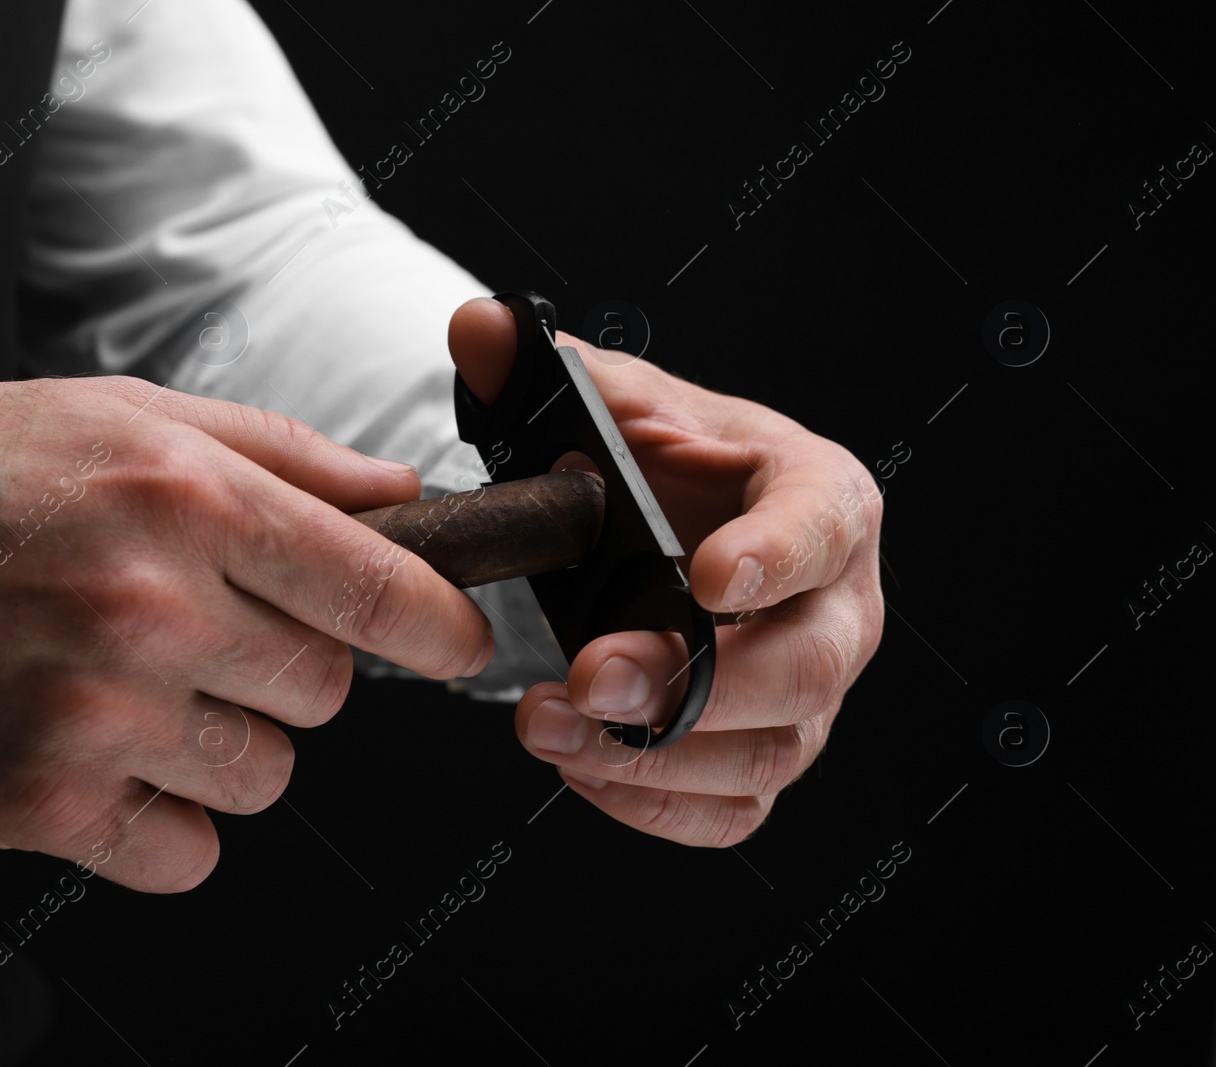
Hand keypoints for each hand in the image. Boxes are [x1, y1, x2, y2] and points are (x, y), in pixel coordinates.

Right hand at [0, 377, 491, 890]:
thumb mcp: (132, 416)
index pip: (377, 590)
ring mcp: (98, 714)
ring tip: (139, 685)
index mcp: (187, 501)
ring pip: (266, 774)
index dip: (441, 625)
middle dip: (289, 667)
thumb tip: (403, 501)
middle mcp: (152, 608)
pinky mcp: (45, 801)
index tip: (458, 642)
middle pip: (328, 691)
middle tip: (207, 633)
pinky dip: (166, 817)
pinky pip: (188, 849)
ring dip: (226, 742)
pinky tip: (108, 753)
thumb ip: (285, 458)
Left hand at [449, 298, 883, 845]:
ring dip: (659, 758)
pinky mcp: (764, 751)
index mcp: (817, 495)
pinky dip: (655, 805)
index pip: (822, 525)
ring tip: (551, 726)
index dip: (775, 557)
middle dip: (701, 684)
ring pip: (771, 753)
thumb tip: (481, 329)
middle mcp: (836, 602)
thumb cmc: (660, 464)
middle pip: (808, 666)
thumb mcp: (609, 403)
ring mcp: (807, 691)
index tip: (707, 578)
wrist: (665, 530)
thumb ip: (541, 368)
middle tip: (596, 677)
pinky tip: (581, 765)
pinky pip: (733, 810)